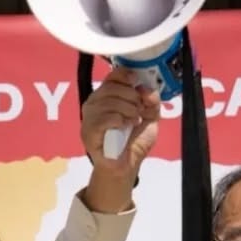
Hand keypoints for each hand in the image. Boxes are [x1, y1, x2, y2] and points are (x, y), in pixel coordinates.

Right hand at [80, 67, 160, 212]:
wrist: (126, 165)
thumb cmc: (133, 140)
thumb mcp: (150, 116)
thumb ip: (152, 101)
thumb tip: (147, 90)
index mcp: (108, 95)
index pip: (113, 75)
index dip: (126, 76)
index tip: (137, 84)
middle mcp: (95, 102)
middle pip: (112, 87)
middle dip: (132, 97)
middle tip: (139, 111)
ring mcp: (89, 117)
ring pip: (109, 101)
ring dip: (128, 110)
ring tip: (133, 121)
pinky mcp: (88, 132)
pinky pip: (103, 118)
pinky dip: (119, 120)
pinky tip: (125, 126)